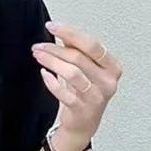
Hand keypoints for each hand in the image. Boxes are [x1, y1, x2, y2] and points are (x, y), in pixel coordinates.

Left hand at [31, 19, 122, 149]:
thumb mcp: (86, 68)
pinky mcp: (83, 110)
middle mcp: (108, 82)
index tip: (51, 26)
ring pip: (71, 73)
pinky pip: (63, 92)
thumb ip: (77, 49)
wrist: (83, 123)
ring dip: (51, 61)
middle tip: (38, 45)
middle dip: (55, 48)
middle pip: (79, 58)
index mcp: (112, 67)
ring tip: (38, 55)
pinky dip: (51, 81)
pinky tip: (44, 73)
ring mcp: (96, 97)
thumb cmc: (85, 92)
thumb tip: (63, 31)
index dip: (70, 32)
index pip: (92, 45)